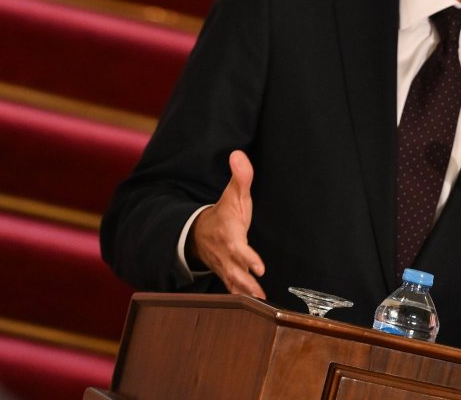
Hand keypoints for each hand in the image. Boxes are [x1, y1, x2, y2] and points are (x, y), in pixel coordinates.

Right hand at [186, 150, 265, 298]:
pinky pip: (232, 287)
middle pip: (233, 268)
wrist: (200, 232)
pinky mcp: (227, 274)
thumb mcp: (233, 194)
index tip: (258, 266)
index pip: (236, 245)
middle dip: (245, 280)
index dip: (246, 257)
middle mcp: (225, 251)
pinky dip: (242, 297)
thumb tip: (238, 154)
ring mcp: (224, 265)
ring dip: (245, 292)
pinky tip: (257, 306)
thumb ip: (240, 176)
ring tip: (260, 301)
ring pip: (232, 281)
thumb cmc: (224, 213)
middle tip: (258, 291)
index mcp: (228, 231)